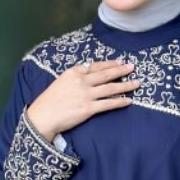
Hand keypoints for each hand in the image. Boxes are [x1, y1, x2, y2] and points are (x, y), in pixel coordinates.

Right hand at [26, 59, 140, 141]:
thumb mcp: (60, 82)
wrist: (43, 116)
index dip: (109, 64)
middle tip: (132, 67)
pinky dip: (120, 101)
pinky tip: (128, 101)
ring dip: (125, 85)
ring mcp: (86, 95)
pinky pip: (108, 104)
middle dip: (121, 70)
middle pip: (106, 74)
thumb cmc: (49, 101)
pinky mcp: (89, 108)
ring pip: (110, 88)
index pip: (95, 66)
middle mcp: (81, 81)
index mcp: (73, 72)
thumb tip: (88, 74)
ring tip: (136, 83)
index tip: (119, 62)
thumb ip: (75, 77)